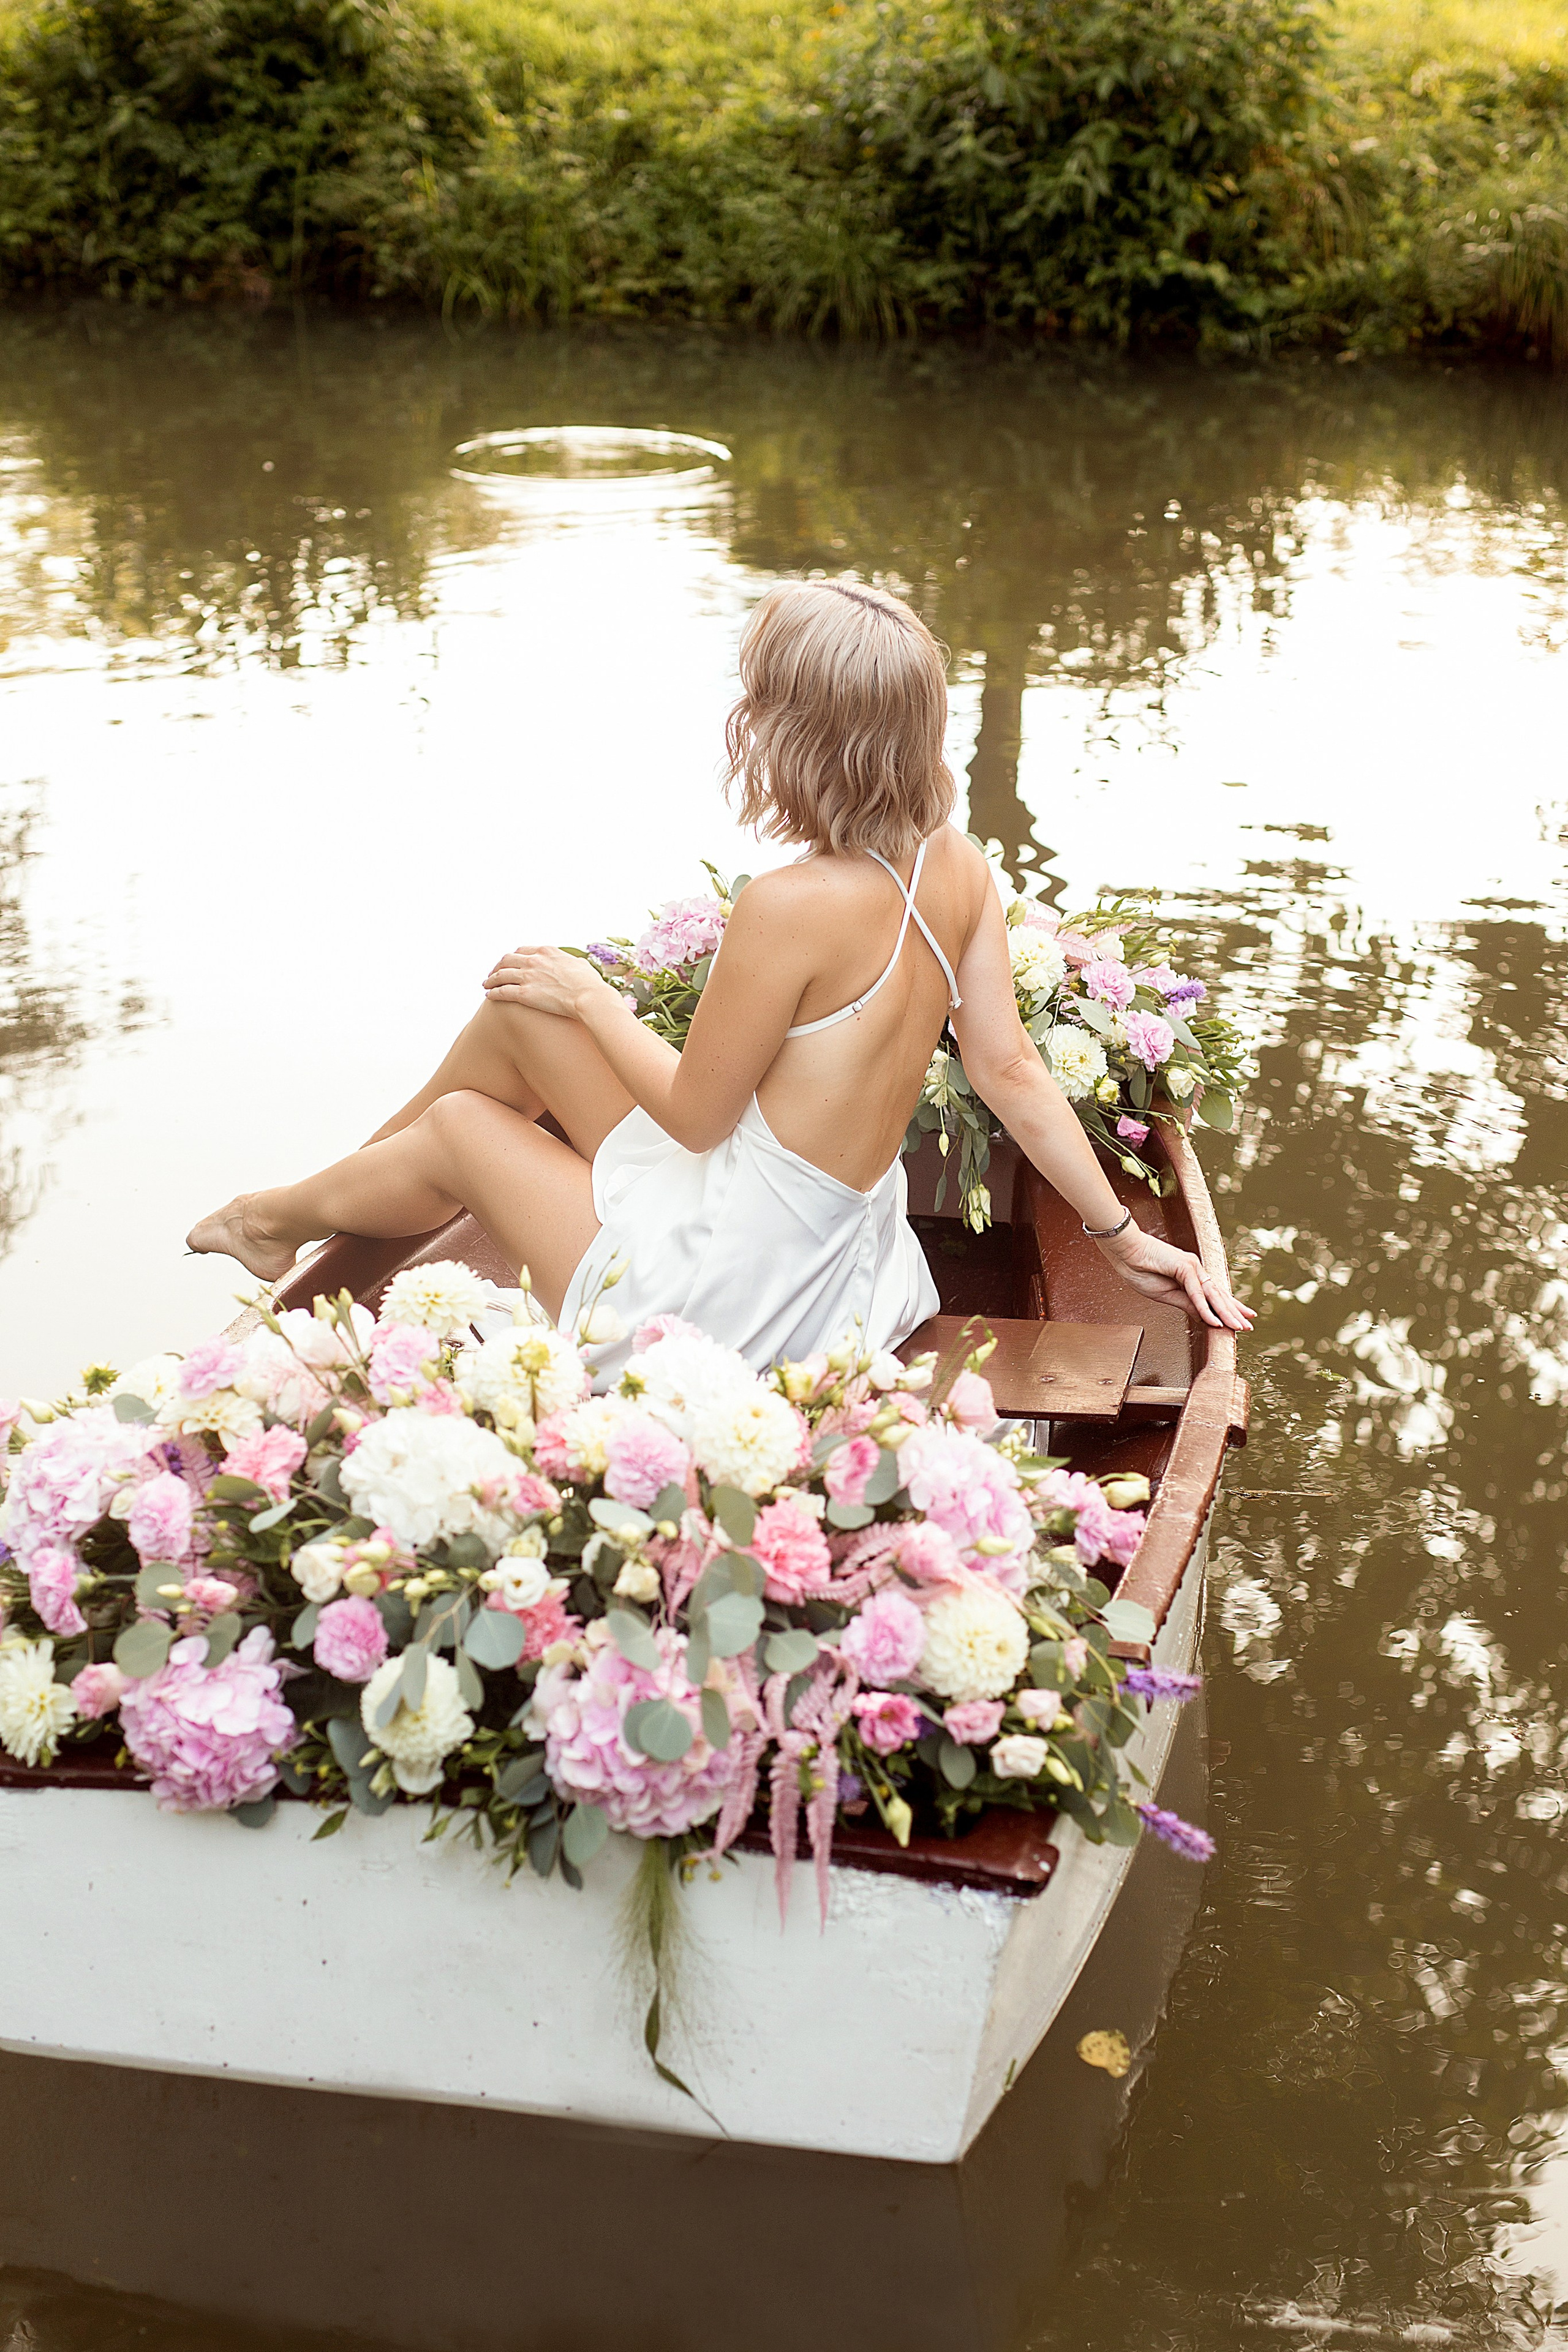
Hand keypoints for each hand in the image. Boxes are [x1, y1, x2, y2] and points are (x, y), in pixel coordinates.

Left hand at [483, 945, 604, 1020]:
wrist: (589, 997)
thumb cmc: (590, 984)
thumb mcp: (581, 965)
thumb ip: (573, 963)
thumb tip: (576, 964)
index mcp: (547, 951)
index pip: (522, 951)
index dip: (512, 957)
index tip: (509, 963)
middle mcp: (534, 960)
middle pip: (507, 960)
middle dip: (497, 967)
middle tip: (493, 974)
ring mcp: (528, 976)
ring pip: (501, 975)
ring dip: (491, 980)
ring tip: (486, 985)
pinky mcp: (524, 993)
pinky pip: (502, 991)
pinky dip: (493, 993)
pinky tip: (489, 996)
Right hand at [1097, 1221, 1254, 1332]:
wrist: (1124, 1251)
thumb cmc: (1139, 1268)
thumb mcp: (1165, 1295)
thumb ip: (1187, 1304)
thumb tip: (1203, 1316)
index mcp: (1190, 1275)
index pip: (1213, 1295)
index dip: (1227, 1308)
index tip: (1240, 1319)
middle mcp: (1195, 1269)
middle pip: (1219, 1295)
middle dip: (1234, 1311)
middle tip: (1248, 1325)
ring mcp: (1191, 1266)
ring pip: (1213, 1294)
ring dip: (1226, 1312)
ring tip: (1238, 1326)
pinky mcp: (1184, 1266)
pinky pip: (1196, 1292)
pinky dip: (1205, 1308)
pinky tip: (1214, 1321)